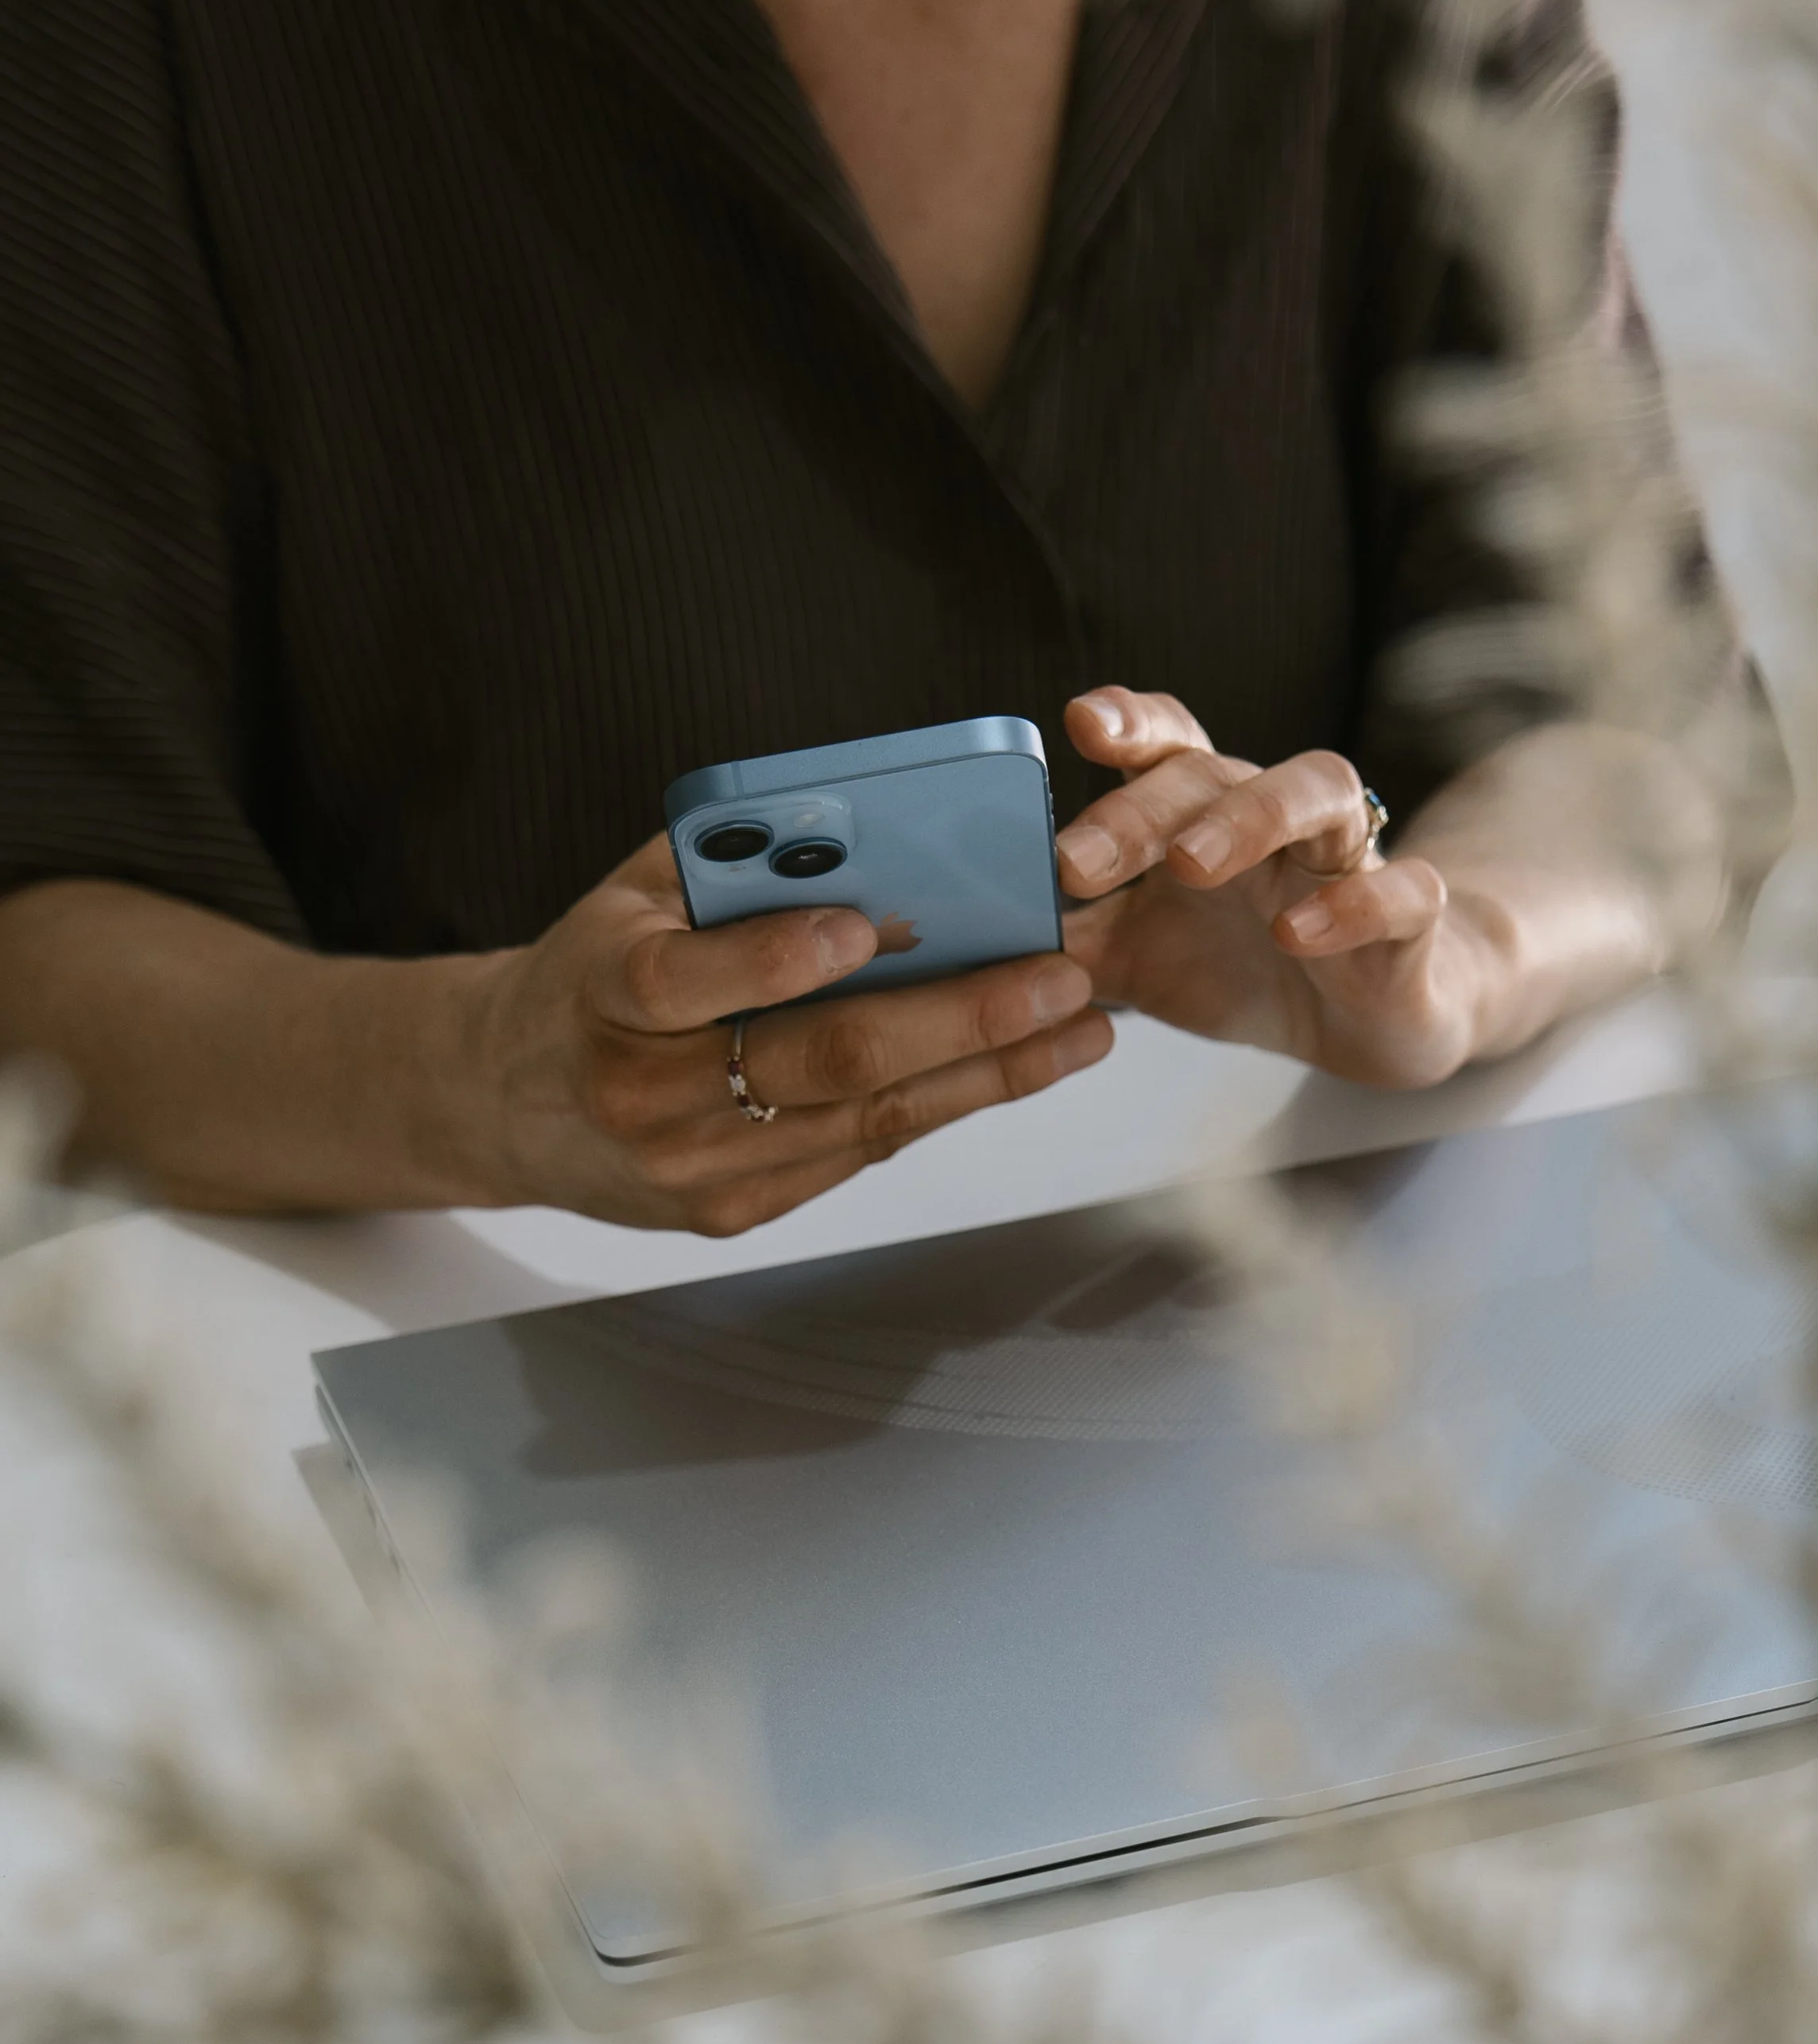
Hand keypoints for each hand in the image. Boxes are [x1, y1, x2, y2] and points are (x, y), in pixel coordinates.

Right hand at [454, 831, 1110, 1230]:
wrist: (511, 1102)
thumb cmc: (595, 972)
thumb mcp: (632, 898)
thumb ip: (736, 866)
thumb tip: (876, 831)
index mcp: (602, 996)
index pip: (683, 982)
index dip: (773, 957)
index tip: (862, 926)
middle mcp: (644, 1096)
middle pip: (817, 1060)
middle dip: (956, 1017)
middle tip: (1059, 975)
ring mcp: (694, 1170)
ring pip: (865, 1117)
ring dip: (988, 1072)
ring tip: (1080, 1025)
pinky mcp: (735, 1211)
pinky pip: (861, 1152)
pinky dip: (948, 1103)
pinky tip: (1019, 1066)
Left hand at [1055, 689, 1486, 1088]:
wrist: (1368, 1021)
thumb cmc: (1245, 966)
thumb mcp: (1135, 960)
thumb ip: (1065, 938)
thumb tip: (967, 934)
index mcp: (1205, 815)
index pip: (1168, 745)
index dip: (1131, 723)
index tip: (1077, 722)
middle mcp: (1275, 818)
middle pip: (1217, 771)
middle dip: (1143, 808)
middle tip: (1076, 860)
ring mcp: (1347, 858)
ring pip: (1319, 791)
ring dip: (1251, 818)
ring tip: (1192, 864)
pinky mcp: (1408, 918)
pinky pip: (1400, 888)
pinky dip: (1353, 904)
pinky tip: (1299, 932)